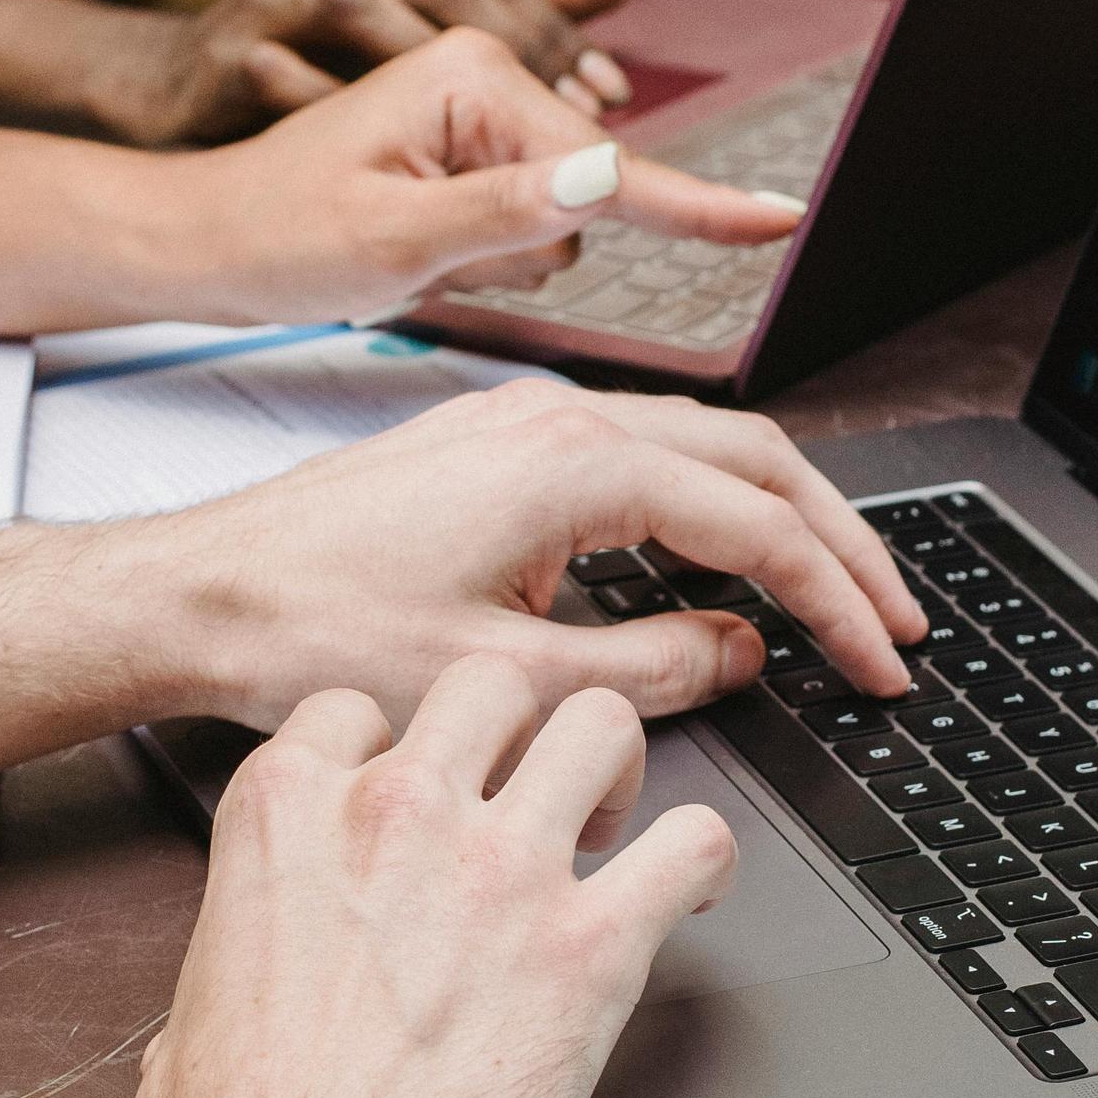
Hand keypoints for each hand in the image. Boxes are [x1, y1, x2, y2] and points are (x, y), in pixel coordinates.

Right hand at [96, 0, 638, 144]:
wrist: (173, 121)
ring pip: (365, 17)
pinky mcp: (228, 56)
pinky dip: (340, 122)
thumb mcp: (421, 47)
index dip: (556, 29)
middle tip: (578, 129)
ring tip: (495, 162)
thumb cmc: (310, 96)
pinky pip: (289, 79)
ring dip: (428, 92)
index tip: (612, 93)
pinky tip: (387, 179)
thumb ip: (516, 11)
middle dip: (519, 53)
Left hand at [120, 374, 927, 729]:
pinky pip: (643, 457)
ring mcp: (526, 421)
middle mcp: (560, 416)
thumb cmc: (312, 630)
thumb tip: (741, 653)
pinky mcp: (496, 445)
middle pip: (759, 460)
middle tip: (900, 623)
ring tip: (836, 592)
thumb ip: (644, 669)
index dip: (839, 601)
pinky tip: (718, 565)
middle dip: (843, 543)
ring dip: (781, 519)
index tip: (885, 663)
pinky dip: (709, 507)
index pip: (760, 525)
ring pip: (704, 449)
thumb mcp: (501, 680)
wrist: (197, 596)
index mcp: (575, 462)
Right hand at [129, 657, 735, 1097]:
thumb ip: (248, 932)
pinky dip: (704, 860)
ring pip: (599, 724)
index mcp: (290, 811)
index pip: (360, 707)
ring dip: (614, 768)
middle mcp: (401, 812)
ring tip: (612, 826)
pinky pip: (691, 844)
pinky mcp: (591, 948)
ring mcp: (502, 869)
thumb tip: (265, 956)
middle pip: (490, 682)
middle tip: (530, 794)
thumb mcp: (197, 996)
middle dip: (517, 729)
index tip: (420, 794)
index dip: (396, 747)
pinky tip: (691, 891)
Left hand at [166, 27, 799, 323]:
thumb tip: (605, 176)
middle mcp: (488, 77)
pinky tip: (413, 244)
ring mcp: (483, 115)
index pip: (608, 166)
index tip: (782, 222)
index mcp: (474, 76)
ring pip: (557, 226)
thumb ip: (507, 210)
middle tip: (416, 256)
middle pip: (584, 200)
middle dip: (518, 251)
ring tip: (402, 252)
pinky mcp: (474, 153)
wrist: (208, 242)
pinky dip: (479, 255)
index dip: (696, 208)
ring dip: (493, 260)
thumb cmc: (278, 237)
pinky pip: (526, 226)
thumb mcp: (393, 237)